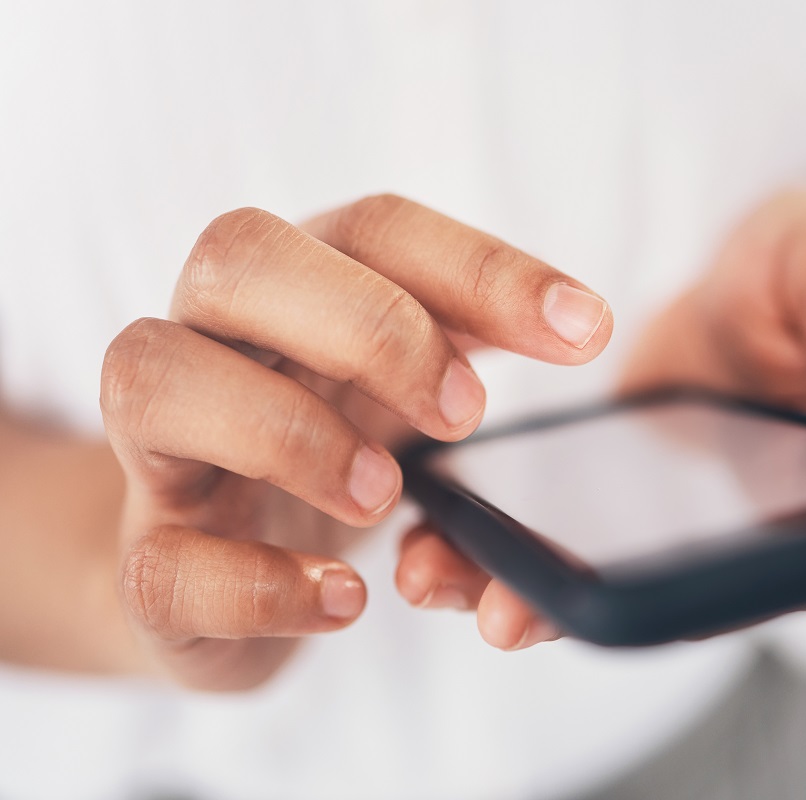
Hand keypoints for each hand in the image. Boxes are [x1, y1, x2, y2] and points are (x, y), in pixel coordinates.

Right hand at [101, 196, 612, 688]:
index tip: (586, 330)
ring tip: (384, 495)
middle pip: (238, 255)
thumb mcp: (400, 384)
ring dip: (289, 435)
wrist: (211, 568)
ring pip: (152, 378)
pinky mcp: (144, 562)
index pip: (373, 230)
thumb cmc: (324, 449)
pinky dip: (257, 584)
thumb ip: (470, 345)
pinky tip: (342, 599)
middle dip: (367, 325)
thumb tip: (582, 324)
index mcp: (297, 289)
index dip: (478, 267)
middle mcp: (212, 342)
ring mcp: (159, 450)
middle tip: (467, 414)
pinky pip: (157, 563)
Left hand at [394, 189, 805, 650]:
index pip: (784, 577)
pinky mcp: (624, 500)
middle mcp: (757, 537)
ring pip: (607, 576)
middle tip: (501, 616)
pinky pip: (564, 530)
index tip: (616, 603)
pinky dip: (499, 535)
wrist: (761, 273)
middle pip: (676, 598)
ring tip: (432, 576)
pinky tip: (431, 527)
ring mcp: (684, 527)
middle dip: (581, 608)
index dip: (703, 599)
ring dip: (522, 583)